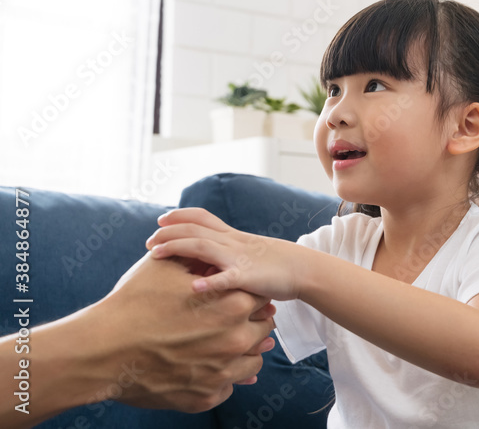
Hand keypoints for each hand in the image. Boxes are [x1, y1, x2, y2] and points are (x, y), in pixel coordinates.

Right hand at [98, 253, 276, 411]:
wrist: (99, 350)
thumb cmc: (132, 304)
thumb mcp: (166, 267)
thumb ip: (198, 258)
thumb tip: (211, 252)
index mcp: (233, 304)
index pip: (261, 298)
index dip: (248, 294)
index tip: (237, 295)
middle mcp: (235, 340)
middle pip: (263, 329)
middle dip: (250, 323)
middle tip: (230, 321)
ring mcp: (222, 372)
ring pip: (252, 362)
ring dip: (243, 353)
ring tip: (223, 345)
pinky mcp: (205, 398)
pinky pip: (228, 387)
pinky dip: (221, 377)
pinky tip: (206, 366)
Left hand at [147, 208, 301, 300]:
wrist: (303, 270)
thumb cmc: (275, 266)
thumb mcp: (248, 255)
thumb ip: (226, 257)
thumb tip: (203, 267)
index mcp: (233, 236)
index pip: (202, 217)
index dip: (180, 216)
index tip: (161, 220)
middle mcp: (233, 242)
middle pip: (195, 229)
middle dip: (168, 233)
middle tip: (148, 242)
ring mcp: (239, 258)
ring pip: (203, 247)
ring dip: (177, 248)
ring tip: (156, 256)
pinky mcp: (248, 277)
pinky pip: (227, 278)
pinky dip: (210, 282)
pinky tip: (194, 288)